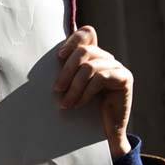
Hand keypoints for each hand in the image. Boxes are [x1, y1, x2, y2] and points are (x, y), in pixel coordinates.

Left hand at [54, 26, 132, 157]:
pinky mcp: (124, 79)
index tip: (59, 57)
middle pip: (84, 51)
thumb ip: (63, 73)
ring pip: (89, 67)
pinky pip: (100, 78)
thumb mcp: (69, 87)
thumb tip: (40, 60)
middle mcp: (106, 58)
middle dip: (66, 71)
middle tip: (56, 90)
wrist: (103, 131)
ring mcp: (117, 67)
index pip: (87, 34)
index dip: (72, 40)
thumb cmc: (82, 108)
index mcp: (93, 56)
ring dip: (74, 87)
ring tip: (65, 103)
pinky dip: (85, 92)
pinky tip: (78, 104)